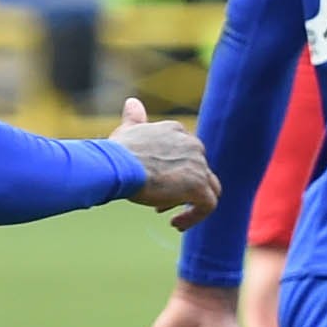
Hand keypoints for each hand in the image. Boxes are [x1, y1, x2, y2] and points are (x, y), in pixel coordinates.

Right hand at [111, 97, 217, 224]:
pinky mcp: (199, 186)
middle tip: (157, 201)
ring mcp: (198, 165)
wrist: (118, 166)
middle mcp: (192, 144)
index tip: (155, 184)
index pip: (186, 152)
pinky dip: (194, 216)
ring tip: (169, 214)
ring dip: (190, 202)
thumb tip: (132, 103)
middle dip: (180, 187)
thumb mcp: (128, 131)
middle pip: (197, 170)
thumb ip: (134, 119)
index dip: (173, 171)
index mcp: (177, 131)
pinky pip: (208, 205)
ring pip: (207, 187)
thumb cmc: (118, 152)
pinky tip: (175, 224)